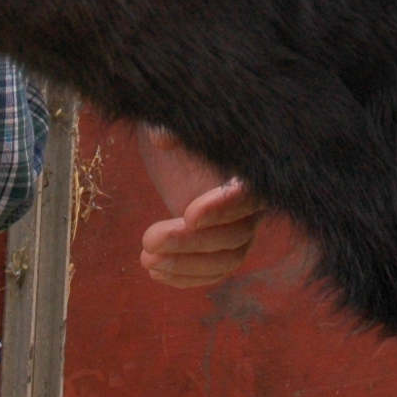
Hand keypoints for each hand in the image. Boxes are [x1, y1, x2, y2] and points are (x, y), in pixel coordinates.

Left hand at [135, 125, 266, 289]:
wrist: (175, 143)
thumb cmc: (175, 126)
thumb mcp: (167, 119)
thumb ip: (167, 125)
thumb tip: (163, 137)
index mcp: (247, 168)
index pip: (250, 195)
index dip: (224, 208)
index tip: (188, 215)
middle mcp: (250, 202)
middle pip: (237, 234)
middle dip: (192, 243)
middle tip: (148, 240)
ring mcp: (238, 226)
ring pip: (228, 259)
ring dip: (187, 266)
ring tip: (146, 260)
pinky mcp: (221, 244)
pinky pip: (215, 271)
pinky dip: (187, 277)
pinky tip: (155, 273)